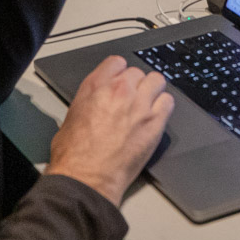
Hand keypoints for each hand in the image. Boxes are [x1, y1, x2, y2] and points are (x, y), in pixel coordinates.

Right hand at [47, 56, 173, 206]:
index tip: (121, 81)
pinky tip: (156, 116)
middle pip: (137, 72)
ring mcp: (139, 105)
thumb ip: (88, 101)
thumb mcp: (71, 116)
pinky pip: (168, 102)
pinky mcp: (154, 123)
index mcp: (95, 86)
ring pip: (156, 81)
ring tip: (148, 104)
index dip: (119, 73)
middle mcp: (119, 90)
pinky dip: (164, 106)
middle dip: (135, 84)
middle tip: (132, 99)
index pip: (116, 62)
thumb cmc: (74, 155)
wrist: (87, 177)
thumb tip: (94, 103)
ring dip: (152, 91)